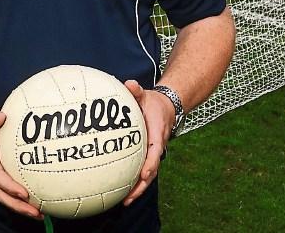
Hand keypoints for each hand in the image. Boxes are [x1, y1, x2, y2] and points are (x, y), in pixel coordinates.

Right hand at [0, 105, 42, 219]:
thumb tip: (2, 118)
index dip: (10, 187)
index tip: (24, 193)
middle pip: (0, 194)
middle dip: (18, 206)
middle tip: (37, 213)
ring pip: (1, 195)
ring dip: (18, 206)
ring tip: (39, 213)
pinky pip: (3, 190)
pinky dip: (15, 198)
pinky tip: (31, 200)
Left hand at [122, 80, 174, 205]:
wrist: (166, 106)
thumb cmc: (153, 101)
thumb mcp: (146, 94)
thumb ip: (137, 90)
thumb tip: (129, 84)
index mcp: (158, 133)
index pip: (156, 151)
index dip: (150, 163)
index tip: (144, 174)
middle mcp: (157, 146)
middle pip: (152, 170)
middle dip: (142, 186)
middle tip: (128, 198)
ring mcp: (153, 153)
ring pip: (147, 174)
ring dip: (137, 188)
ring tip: (123, 201)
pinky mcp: (147, 155)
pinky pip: (140, 169)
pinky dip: (133, 180)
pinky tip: (118, 188)